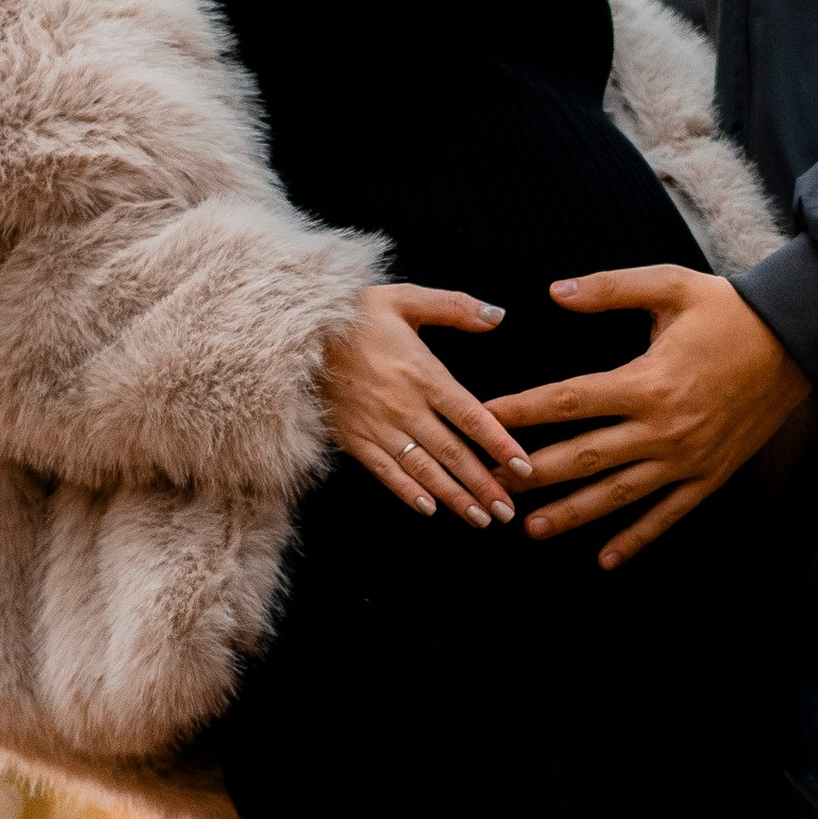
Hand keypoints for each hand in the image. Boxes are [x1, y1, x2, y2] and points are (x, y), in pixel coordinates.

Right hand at [318, 286, 531, 525]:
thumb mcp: (405, 298)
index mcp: (423, 373)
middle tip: (508, 510)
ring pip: (423, 469)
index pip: (472, 417)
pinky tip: (429, 510)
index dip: (500, 444)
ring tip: (480, 519)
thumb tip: (498, 316)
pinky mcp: (352, 437)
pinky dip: (407, 492)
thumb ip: (455, 307)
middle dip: (483, 485)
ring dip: (454, 497)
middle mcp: (404, 405)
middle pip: (453, 453)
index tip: (524, 467)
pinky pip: (384, 471)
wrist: (293, 331)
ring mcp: (377, 425)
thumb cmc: (352, 312)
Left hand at [490, 268, 812, 567]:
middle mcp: (662, 427)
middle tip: (492, 486)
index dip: (522, 410)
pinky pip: (668, 515)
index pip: (568, 400)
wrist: (796, 341)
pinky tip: (606, 559)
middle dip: (535, 473)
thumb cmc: (728, 311)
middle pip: (585, 456)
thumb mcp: (670, 285)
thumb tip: (554, 291)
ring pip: (619, 494)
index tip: (484, 418)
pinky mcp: (710, 475)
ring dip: (574, 514)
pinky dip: (637, 539)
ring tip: (533, 528)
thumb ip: (609, 288)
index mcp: (646, 381)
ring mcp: (686, 458)